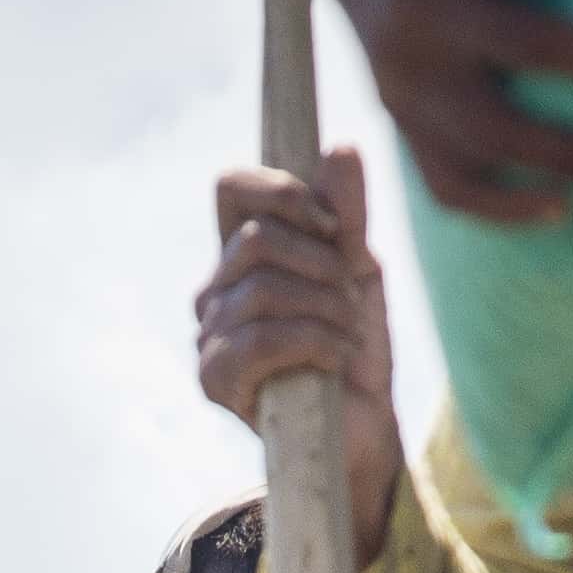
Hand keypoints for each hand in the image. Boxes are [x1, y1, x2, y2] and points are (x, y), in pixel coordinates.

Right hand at [198, 158, 405, 560]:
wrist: (364, 425)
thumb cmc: (354, 346)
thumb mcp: (360, 269)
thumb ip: (349, 213)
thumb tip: (339, 147)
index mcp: (242, 253)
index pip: (232, 187)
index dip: (281, 190)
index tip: (333, 224)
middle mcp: (215, 289)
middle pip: (256, 239)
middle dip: (321, 265)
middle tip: (351, 299)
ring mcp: (208, 336)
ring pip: (263, 288)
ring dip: (325, 308)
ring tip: (348, 334)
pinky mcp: (215, 380)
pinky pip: (262, 338)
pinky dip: (314, 341)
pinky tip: (337, 358)